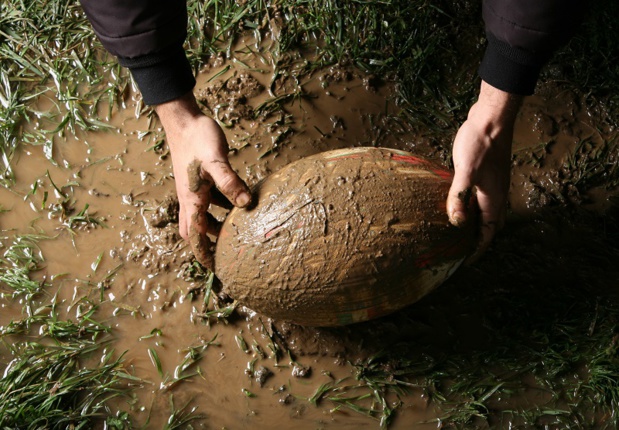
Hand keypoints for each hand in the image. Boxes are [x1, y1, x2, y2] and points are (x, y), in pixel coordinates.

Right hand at [155, 91, 250, 267]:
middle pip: (195, 230)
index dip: (202, 254)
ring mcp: (195, 188)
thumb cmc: (198, 139)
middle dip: (208, 243)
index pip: (194, 235)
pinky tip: (241, 202)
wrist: (184, 119)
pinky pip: (211, 200)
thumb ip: (230, 182)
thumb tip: (246, 204)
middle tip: (226, 253)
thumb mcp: (215, 161)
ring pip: (204, 215)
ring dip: (218, 225)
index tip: (213, 270)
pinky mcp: (201, 178)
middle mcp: (190, 198)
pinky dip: (223, 206)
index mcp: (191, 199)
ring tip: (238, 232)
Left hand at [447, 80, 522, 260]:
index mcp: (493, 199)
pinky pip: (480, 198)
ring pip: (486, 211)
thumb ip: (460, 196)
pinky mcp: (487, 174)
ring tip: (456, 232)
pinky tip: (457, 202)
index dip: (478, 250)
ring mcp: (493, 184)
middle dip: (477, 240)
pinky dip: (471, 207)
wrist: (492, 117)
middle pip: (489, 225)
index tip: (465, 262)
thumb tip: (455, 223)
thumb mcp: (467, 171)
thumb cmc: (480, 143)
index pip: (487, 233)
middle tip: (459, 250)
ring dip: (474, 223)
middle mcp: (496, 195)